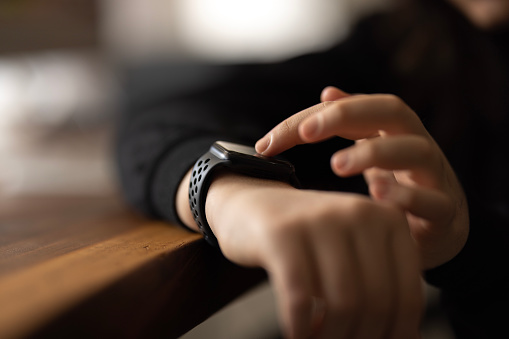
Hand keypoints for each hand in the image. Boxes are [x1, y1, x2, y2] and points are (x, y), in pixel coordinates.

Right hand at [205, 173, 421, 338]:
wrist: (253, 206)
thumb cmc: (307, 238)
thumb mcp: (352, 252)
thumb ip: (381, 286)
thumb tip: (411, 338)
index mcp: (388, 219)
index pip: (407, 294)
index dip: (396, 334)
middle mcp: (359, 213)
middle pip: (375, 302)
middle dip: (360, 338)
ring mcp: (319, 219)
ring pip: (342, 303)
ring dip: (331, 338)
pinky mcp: (281, 232)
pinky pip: (299, 297)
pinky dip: (299, 327)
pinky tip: (296, 333)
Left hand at [255, 87, 468, 269]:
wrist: (442, 230)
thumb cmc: (399, 187)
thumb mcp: (373, 152)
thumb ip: (352, 125)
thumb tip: (327, 91)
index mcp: (392, 130)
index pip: (354, 108)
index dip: (313, 116)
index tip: (267, 143)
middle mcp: (415, 144)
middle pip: (392, 110)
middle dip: (347, 114)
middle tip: (306, 133)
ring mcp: (435, 175)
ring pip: (416, 150)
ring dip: (373, 153)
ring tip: (337, 165)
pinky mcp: (445, 211)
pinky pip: (433, 200)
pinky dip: (407, 197)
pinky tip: (377, 198)